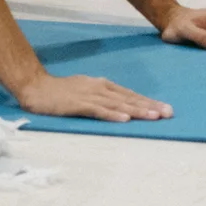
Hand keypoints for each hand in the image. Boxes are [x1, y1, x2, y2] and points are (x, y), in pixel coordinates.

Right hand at [15, 70, 171, 122]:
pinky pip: (98, 111)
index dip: (148, 102)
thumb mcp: (85, 91)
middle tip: (168, 113)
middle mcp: (100, 88)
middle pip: (129, 98)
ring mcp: (89, 96)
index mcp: (102, 86)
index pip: (130, 95)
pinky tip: (125, 120)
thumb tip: (120, 106)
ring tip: (153, 117)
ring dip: (137, 110)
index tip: (165, 109)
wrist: (36, 86)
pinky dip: (113, 115)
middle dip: (150, 106)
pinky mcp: (78, 105)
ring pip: (118, 104)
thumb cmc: (60, 92)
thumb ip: (102, 97)